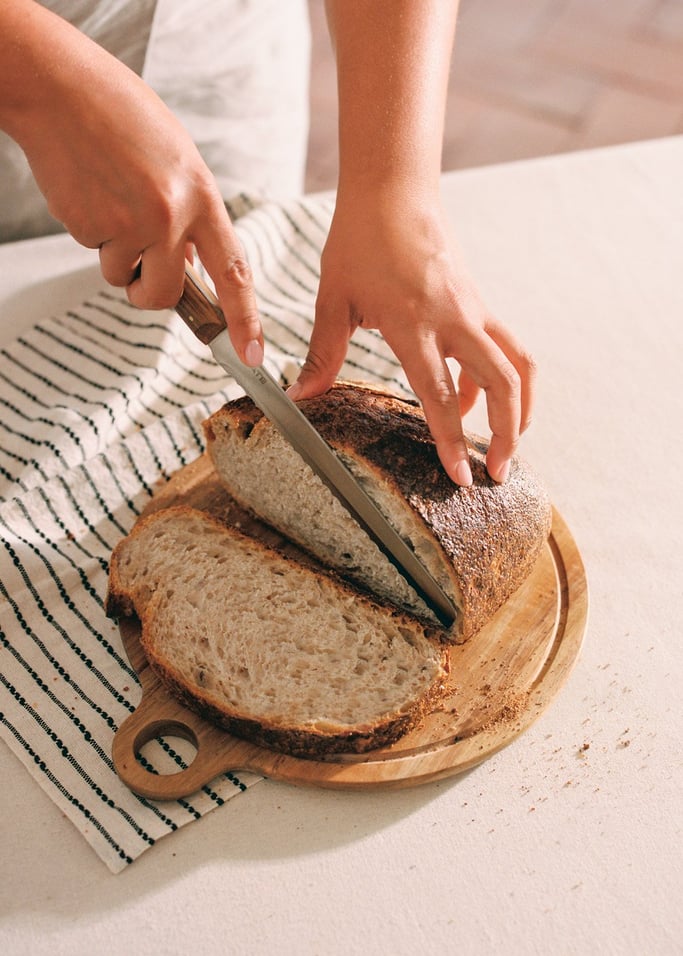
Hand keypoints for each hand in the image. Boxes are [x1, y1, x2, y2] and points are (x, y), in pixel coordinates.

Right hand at [4, 3, 262, 364]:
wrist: (61, 89)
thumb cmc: (122, 118)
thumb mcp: (177, 161)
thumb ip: (189, 215)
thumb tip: (189, 266)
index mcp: (201, 196)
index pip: (233, 271)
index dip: (245, 319)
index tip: (251, 355)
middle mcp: (169, 216)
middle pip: (166, 294)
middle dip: (149, 292)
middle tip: (138, 268)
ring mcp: (127, 223)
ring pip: (121, 275)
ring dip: (113, 252)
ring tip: (109, 197)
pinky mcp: (88, 225)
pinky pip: (92, 251)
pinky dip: (89, 229)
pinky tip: (88, 189)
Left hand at [288, 191, 535, 485]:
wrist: (394, 190)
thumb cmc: (359, 240)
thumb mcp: (334, 298)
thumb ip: (323, 352)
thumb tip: (300, 395)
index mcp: (414, 322)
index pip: (441, 393)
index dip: (452, 439)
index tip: (461, 478)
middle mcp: (455, 317)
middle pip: (503, 381)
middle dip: (508, 433)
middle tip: (499, 473)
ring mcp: (473, 308)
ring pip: (517, 363)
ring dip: (519, 406)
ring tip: (506, 443)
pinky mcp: (478, 302)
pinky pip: (501, 347)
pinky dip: (496, 379)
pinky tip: (471, 398)